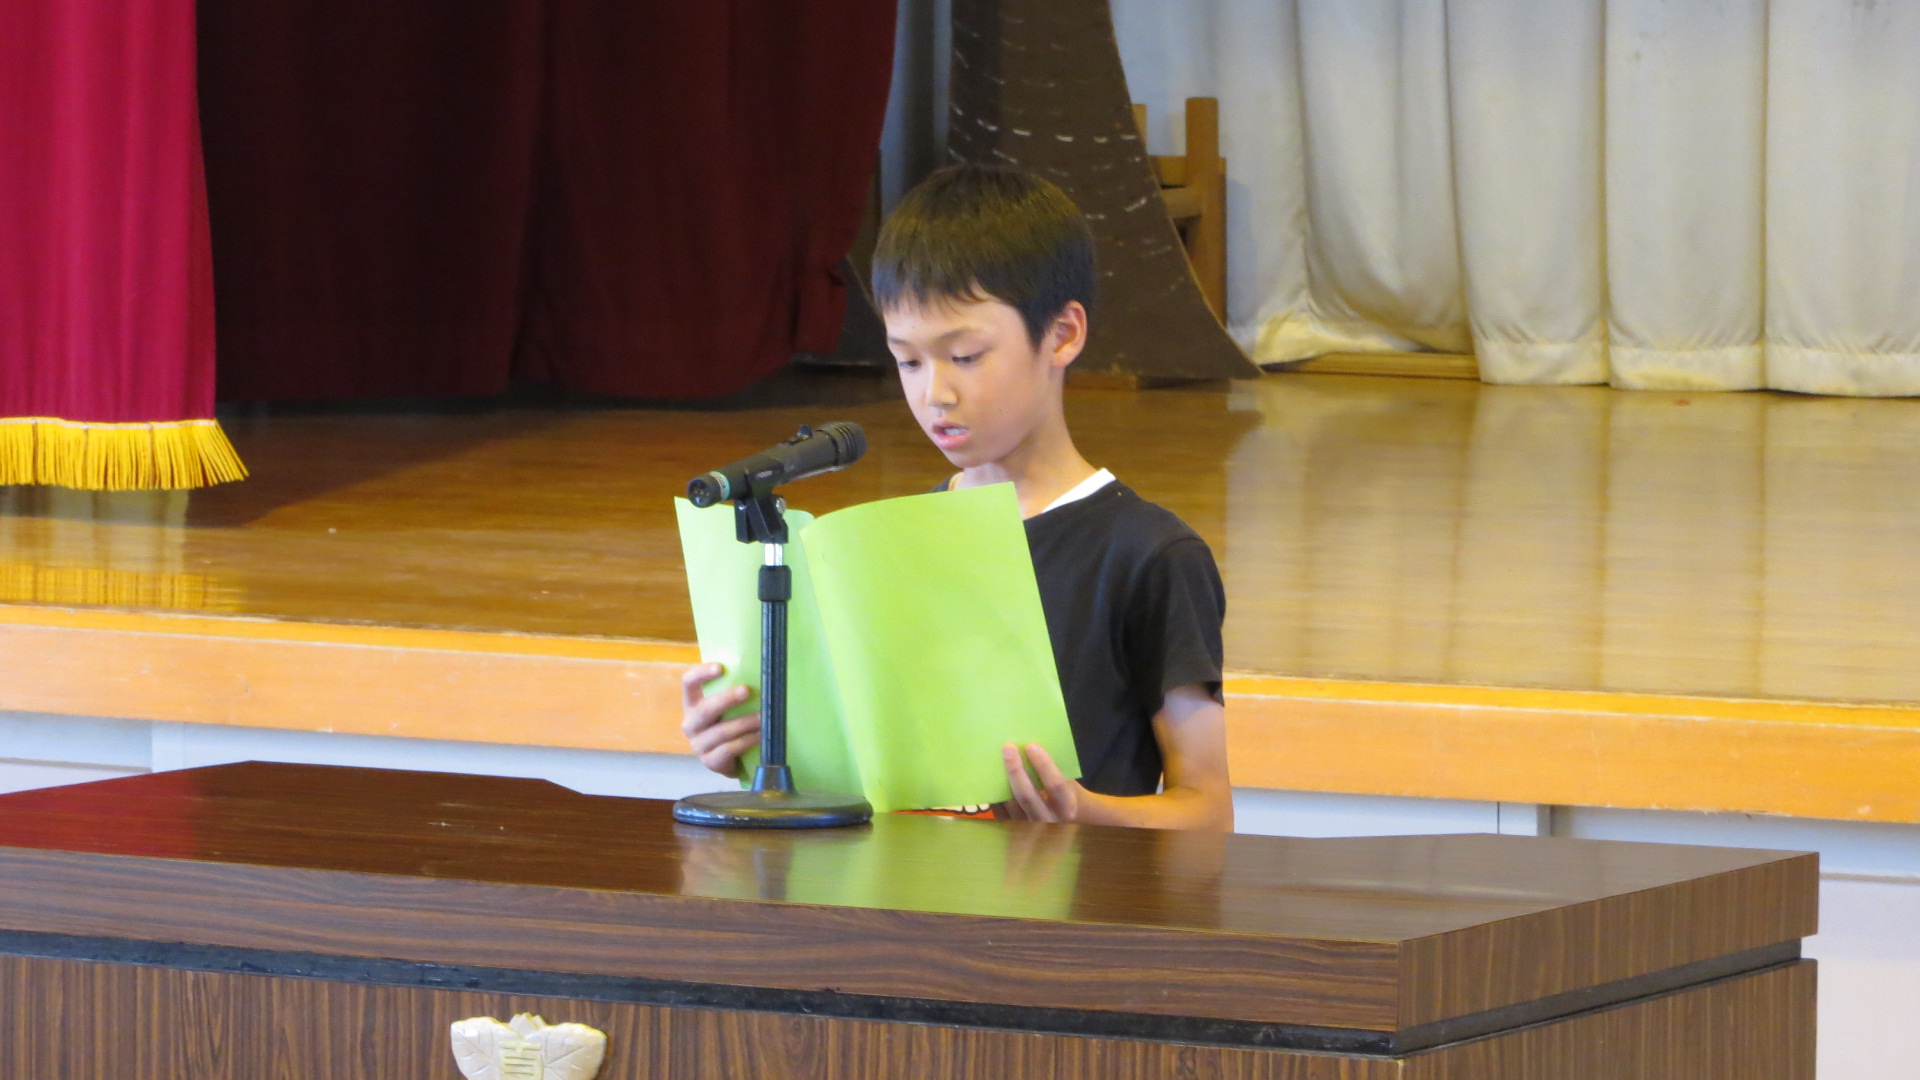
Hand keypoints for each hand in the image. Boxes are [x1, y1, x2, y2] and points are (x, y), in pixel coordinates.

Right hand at [680, 663, 760, 777]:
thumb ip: (736, 689)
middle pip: (704, 709)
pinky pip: (728, 750)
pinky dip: (747, 741)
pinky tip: (761, 736)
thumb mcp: (730, 706)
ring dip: (744, 723)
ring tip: (763, 717)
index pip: (688, 683)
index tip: (720, 668)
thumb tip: (762, 670)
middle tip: (747, 691)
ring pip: (721, 732)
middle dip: (727, 699)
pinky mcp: (710, 762)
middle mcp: (691, 723)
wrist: (733, 759)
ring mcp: (698, 744)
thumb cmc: (733, 723)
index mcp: (692, 703)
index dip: (701, 674)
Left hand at [999, 743, 1086, 822]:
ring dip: (1001, 781)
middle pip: (1027, 796)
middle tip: (1008, 748)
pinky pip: (999, 812)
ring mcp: (1029, 829)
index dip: (1043, 765)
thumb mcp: (1069, 784)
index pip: (1055, 785)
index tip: (1031, 746)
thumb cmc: (1065, 795)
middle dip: (1016, 771)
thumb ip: (1055, 771)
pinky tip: (989, 776)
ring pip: (1010, 804)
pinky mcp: (1013, 830)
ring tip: (993, 758)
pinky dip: (994, 794)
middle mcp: (1047, 820)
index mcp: (1066, 807)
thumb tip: (1029, 746)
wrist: (1063, 822)